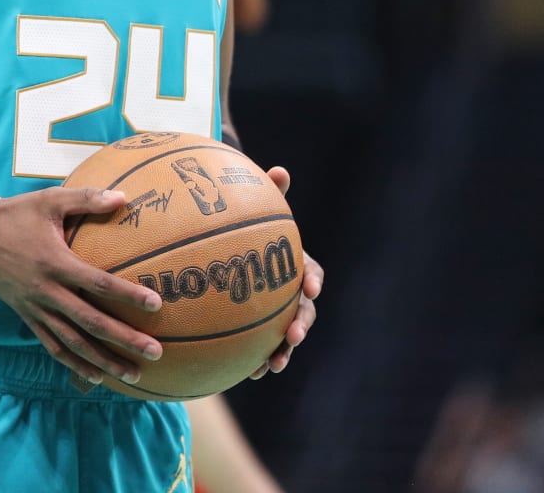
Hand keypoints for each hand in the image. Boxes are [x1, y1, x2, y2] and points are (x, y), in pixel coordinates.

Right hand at [0, 186, 164, 387]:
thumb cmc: (17, 215)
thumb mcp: (50, 200)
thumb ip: (87, 199)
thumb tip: (124, 197)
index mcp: (56, 263)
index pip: (98, 283)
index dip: (127, 295)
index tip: (156, 305)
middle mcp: (48, 292)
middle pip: (91, 322)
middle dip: (124, 340)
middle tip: (155, 352)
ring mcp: (37, 309)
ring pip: (74, 343)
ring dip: (103, 361)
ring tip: (132, 375)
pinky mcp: (28, 318)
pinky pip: (53, 346)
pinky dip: (74, 364)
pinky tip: (95, 376)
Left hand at [248, 165, 322, 380]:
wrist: (230, 246)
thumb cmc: (247, 226)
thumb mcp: (255, 207)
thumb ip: (268, 192)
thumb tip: (279, 170)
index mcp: (295, 263)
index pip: (311, 270)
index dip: (312, 279)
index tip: (309, 286)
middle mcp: (290, 290)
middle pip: (303, 309)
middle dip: (301, 324)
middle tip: (292, 336)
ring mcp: (277, 311)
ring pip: (286, 334)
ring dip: (283, 352)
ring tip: (274, 366)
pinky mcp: (260, 328)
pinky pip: (264, 347)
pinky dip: (260, 360)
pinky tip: (249, 374)